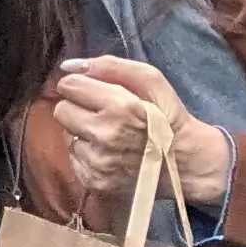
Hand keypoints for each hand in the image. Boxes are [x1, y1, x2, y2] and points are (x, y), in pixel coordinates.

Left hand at [50, 55, 228, 228]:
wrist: (184, 162)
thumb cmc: (167, 116)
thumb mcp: (151, 80)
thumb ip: (109, 66)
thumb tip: (68, 66)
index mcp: (119, 106)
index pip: (69, 86)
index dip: (80, 85)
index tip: (93, 90)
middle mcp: (104, 135)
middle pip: (61, 110)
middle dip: (77, 107)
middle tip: (99, 112)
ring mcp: (98, 161)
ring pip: (66, 135)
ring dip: (81, 131)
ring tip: (107, 133)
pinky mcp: (94, 181)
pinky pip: (73, 157)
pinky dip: (86, 152)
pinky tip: (107, 151)